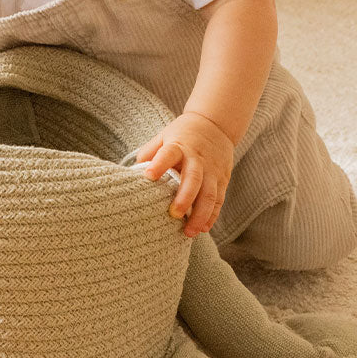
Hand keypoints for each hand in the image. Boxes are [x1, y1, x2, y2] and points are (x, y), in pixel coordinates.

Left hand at [135, 111, 233, 237]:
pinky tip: (203, 228)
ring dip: (201, 214)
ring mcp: (212, 170)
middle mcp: (197, 158)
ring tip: (189, 232)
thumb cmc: (182, 135)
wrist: (215, 125)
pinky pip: (219, 199)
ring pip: (210, 193)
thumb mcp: (164, 136)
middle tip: (174, 215)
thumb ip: (149, 154)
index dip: (159, 164)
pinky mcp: (222, 179)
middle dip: (185, 198)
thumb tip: (134, 176)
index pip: (168, 154)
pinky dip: (212, 215)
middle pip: (193, 178)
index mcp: (179, 146)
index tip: (149, 176)